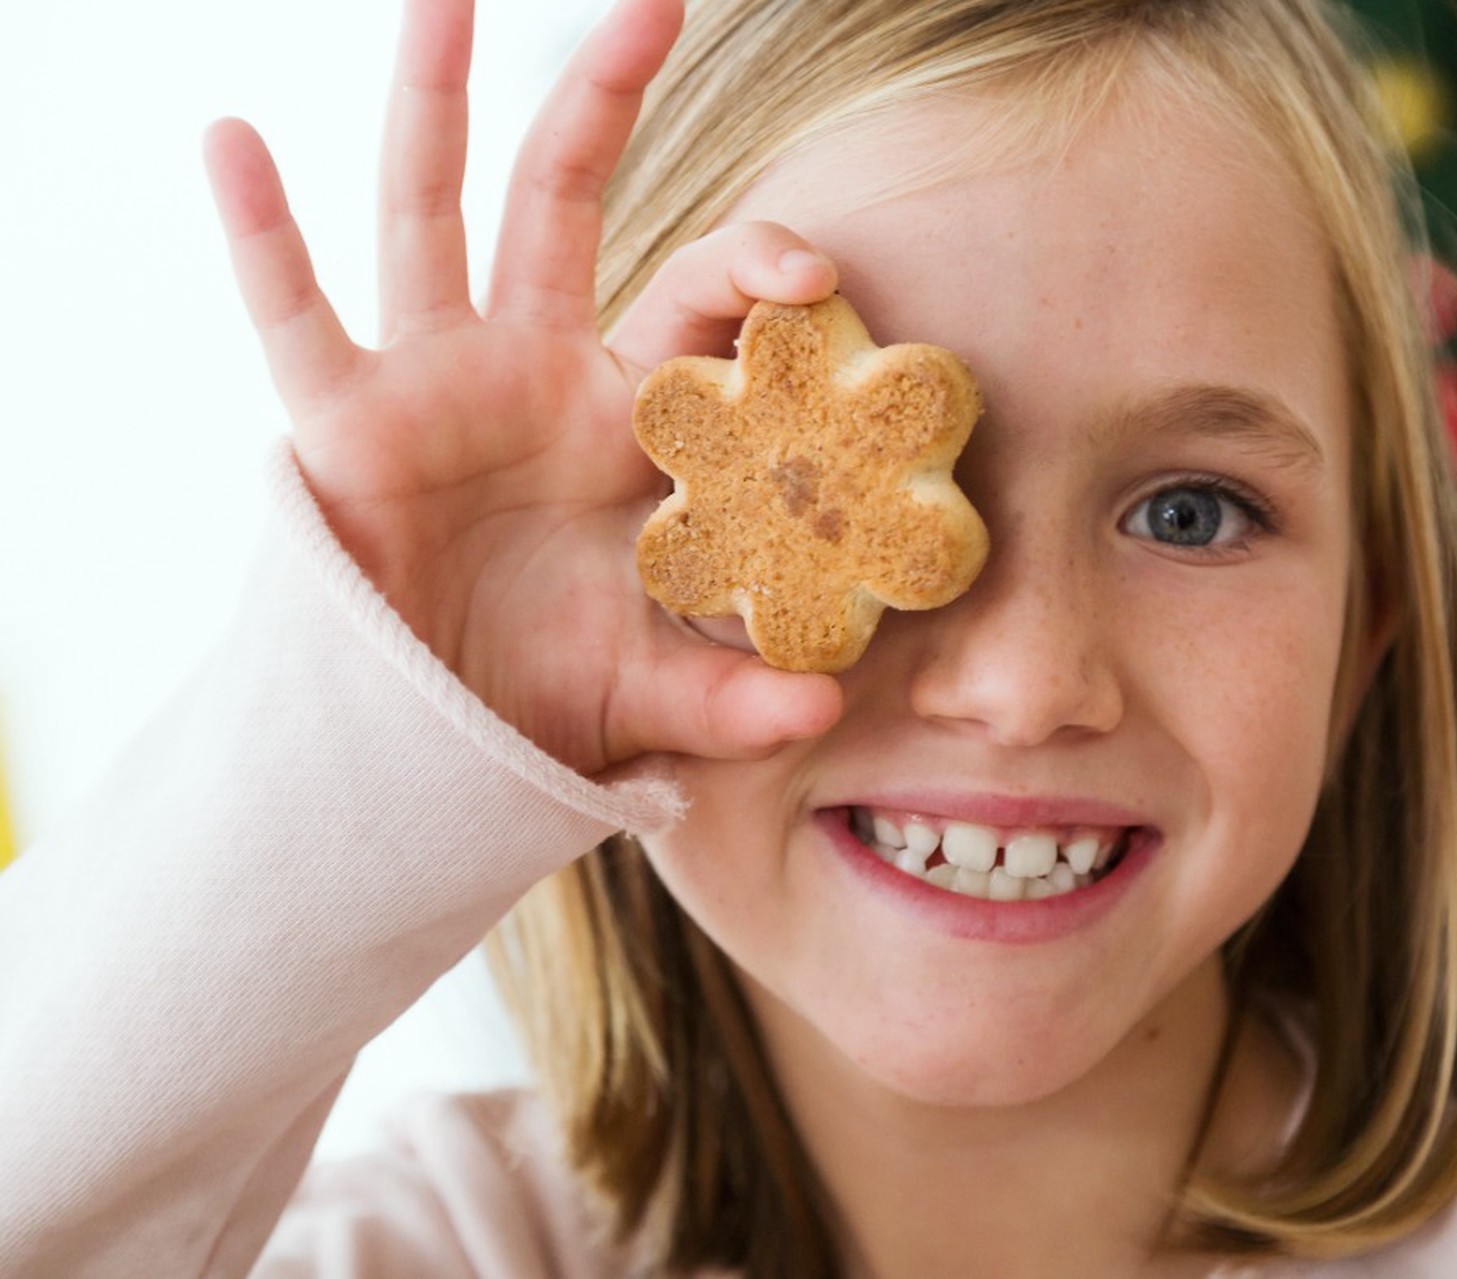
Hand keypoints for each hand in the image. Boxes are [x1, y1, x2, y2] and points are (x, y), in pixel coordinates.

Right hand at [201, 0, 843, 776]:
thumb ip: (734, 694)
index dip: (755, 272)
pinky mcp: (345, 424)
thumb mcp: (653, 691)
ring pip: (430, 216)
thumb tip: (823, 713)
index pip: (697, 303)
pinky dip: (260, 236)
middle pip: (564, 204)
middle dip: (602, 104)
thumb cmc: (551, 692)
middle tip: (657, 5)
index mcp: (625, 416)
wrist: (435, 739)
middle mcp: (532, 371)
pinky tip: (234, 138)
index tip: (818, 275)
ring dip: (433, 106)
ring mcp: (434, 383)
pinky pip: (295, 319)